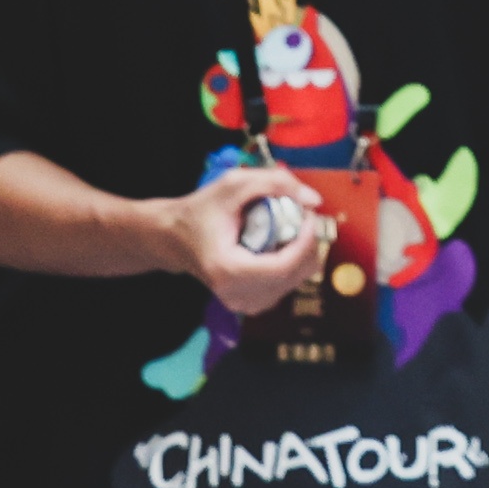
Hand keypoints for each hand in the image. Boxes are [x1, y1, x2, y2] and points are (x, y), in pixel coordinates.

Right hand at [163, 162, 331, 315]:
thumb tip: (314, 201)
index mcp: (228, 271)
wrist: (174, 238)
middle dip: (309, 243)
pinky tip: (284, 245)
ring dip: (303, 253)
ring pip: (295, 282)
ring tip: (294, 228)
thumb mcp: (234, 184)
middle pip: (294, 275)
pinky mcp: (250, 304)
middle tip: (304, 216)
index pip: (283, 266)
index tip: (309, 214)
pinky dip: (293, 264)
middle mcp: (236, 294)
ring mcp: (243, 303)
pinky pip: (286, 286)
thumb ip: (275, 183)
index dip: (306, 240)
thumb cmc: (201, 211)